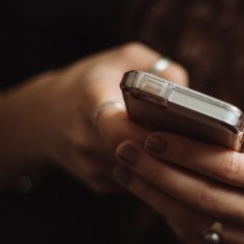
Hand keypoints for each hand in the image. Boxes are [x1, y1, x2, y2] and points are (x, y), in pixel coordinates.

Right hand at [7, 42, 187, 193]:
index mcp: (89, 99)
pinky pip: (136, 182)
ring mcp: (90, 166)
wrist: (43, 117)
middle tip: (200, 143)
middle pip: (137, 154)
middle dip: (168, 150)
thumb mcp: (123, 59)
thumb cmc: (91, 81)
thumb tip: (191, 95)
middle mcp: (85, 138)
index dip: (149, 133)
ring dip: (164, 163)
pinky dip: (153, 172)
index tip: (175, 129)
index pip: (118, 127)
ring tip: (189, 150)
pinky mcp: (98, 185)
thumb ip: (159, 69)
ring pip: (141, 172)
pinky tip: (164, 158)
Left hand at [113, 109, 243, 243]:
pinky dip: (158, 206)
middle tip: (126, 149)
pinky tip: (137, 183)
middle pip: (204, 196)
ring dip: (151, 190)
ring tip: (125, 164)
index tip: (153, 137)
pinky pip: (188, 233)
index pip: (229, 167)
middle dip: (159, 171)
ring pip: (190, 218)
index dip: (188, 153)